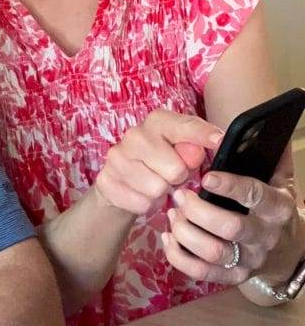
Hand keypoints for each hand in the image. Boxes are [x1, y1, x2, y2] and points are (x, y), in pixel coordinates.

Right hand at [94, 110, 223, 216]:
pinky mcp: (107, 181)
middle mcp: (134, 135)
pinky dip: (146, 204)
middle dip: (177, 178)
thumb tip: (201, 150)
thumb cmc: (159, 161)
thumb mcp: (181, 151)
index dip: (203, 135)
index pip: (185, 126)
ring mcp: (117, 158)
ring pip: (157, 189)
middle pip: (175, 169)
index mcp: (157, 121)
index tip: (218, 141)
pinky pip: (141, 203)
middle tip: (169, 175)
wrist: (119, 180)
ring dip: (160, 193)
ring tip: (155, 185)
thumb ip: (194, 149)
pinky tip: (141, 193)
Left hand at [161, 165, 296, 283]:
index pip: (255, 195)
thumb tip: (259, 126)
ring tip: (172, 213)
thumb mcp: (278, 178)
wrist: (285, 247)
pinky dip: (179, 256)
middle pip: (230, 228)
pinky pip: (201, 273)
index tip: (206, 177)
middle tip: (179, 195)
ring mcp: (250, 260)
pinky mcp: (233, 277)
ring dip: (186, 232)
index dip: (230, 186)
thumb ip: (269, 154)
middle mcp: (266, 236)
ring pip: (213, 252)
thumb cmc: (271, 204)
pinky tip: (169, 236)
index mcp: (279, 207)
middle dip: (199, 211)